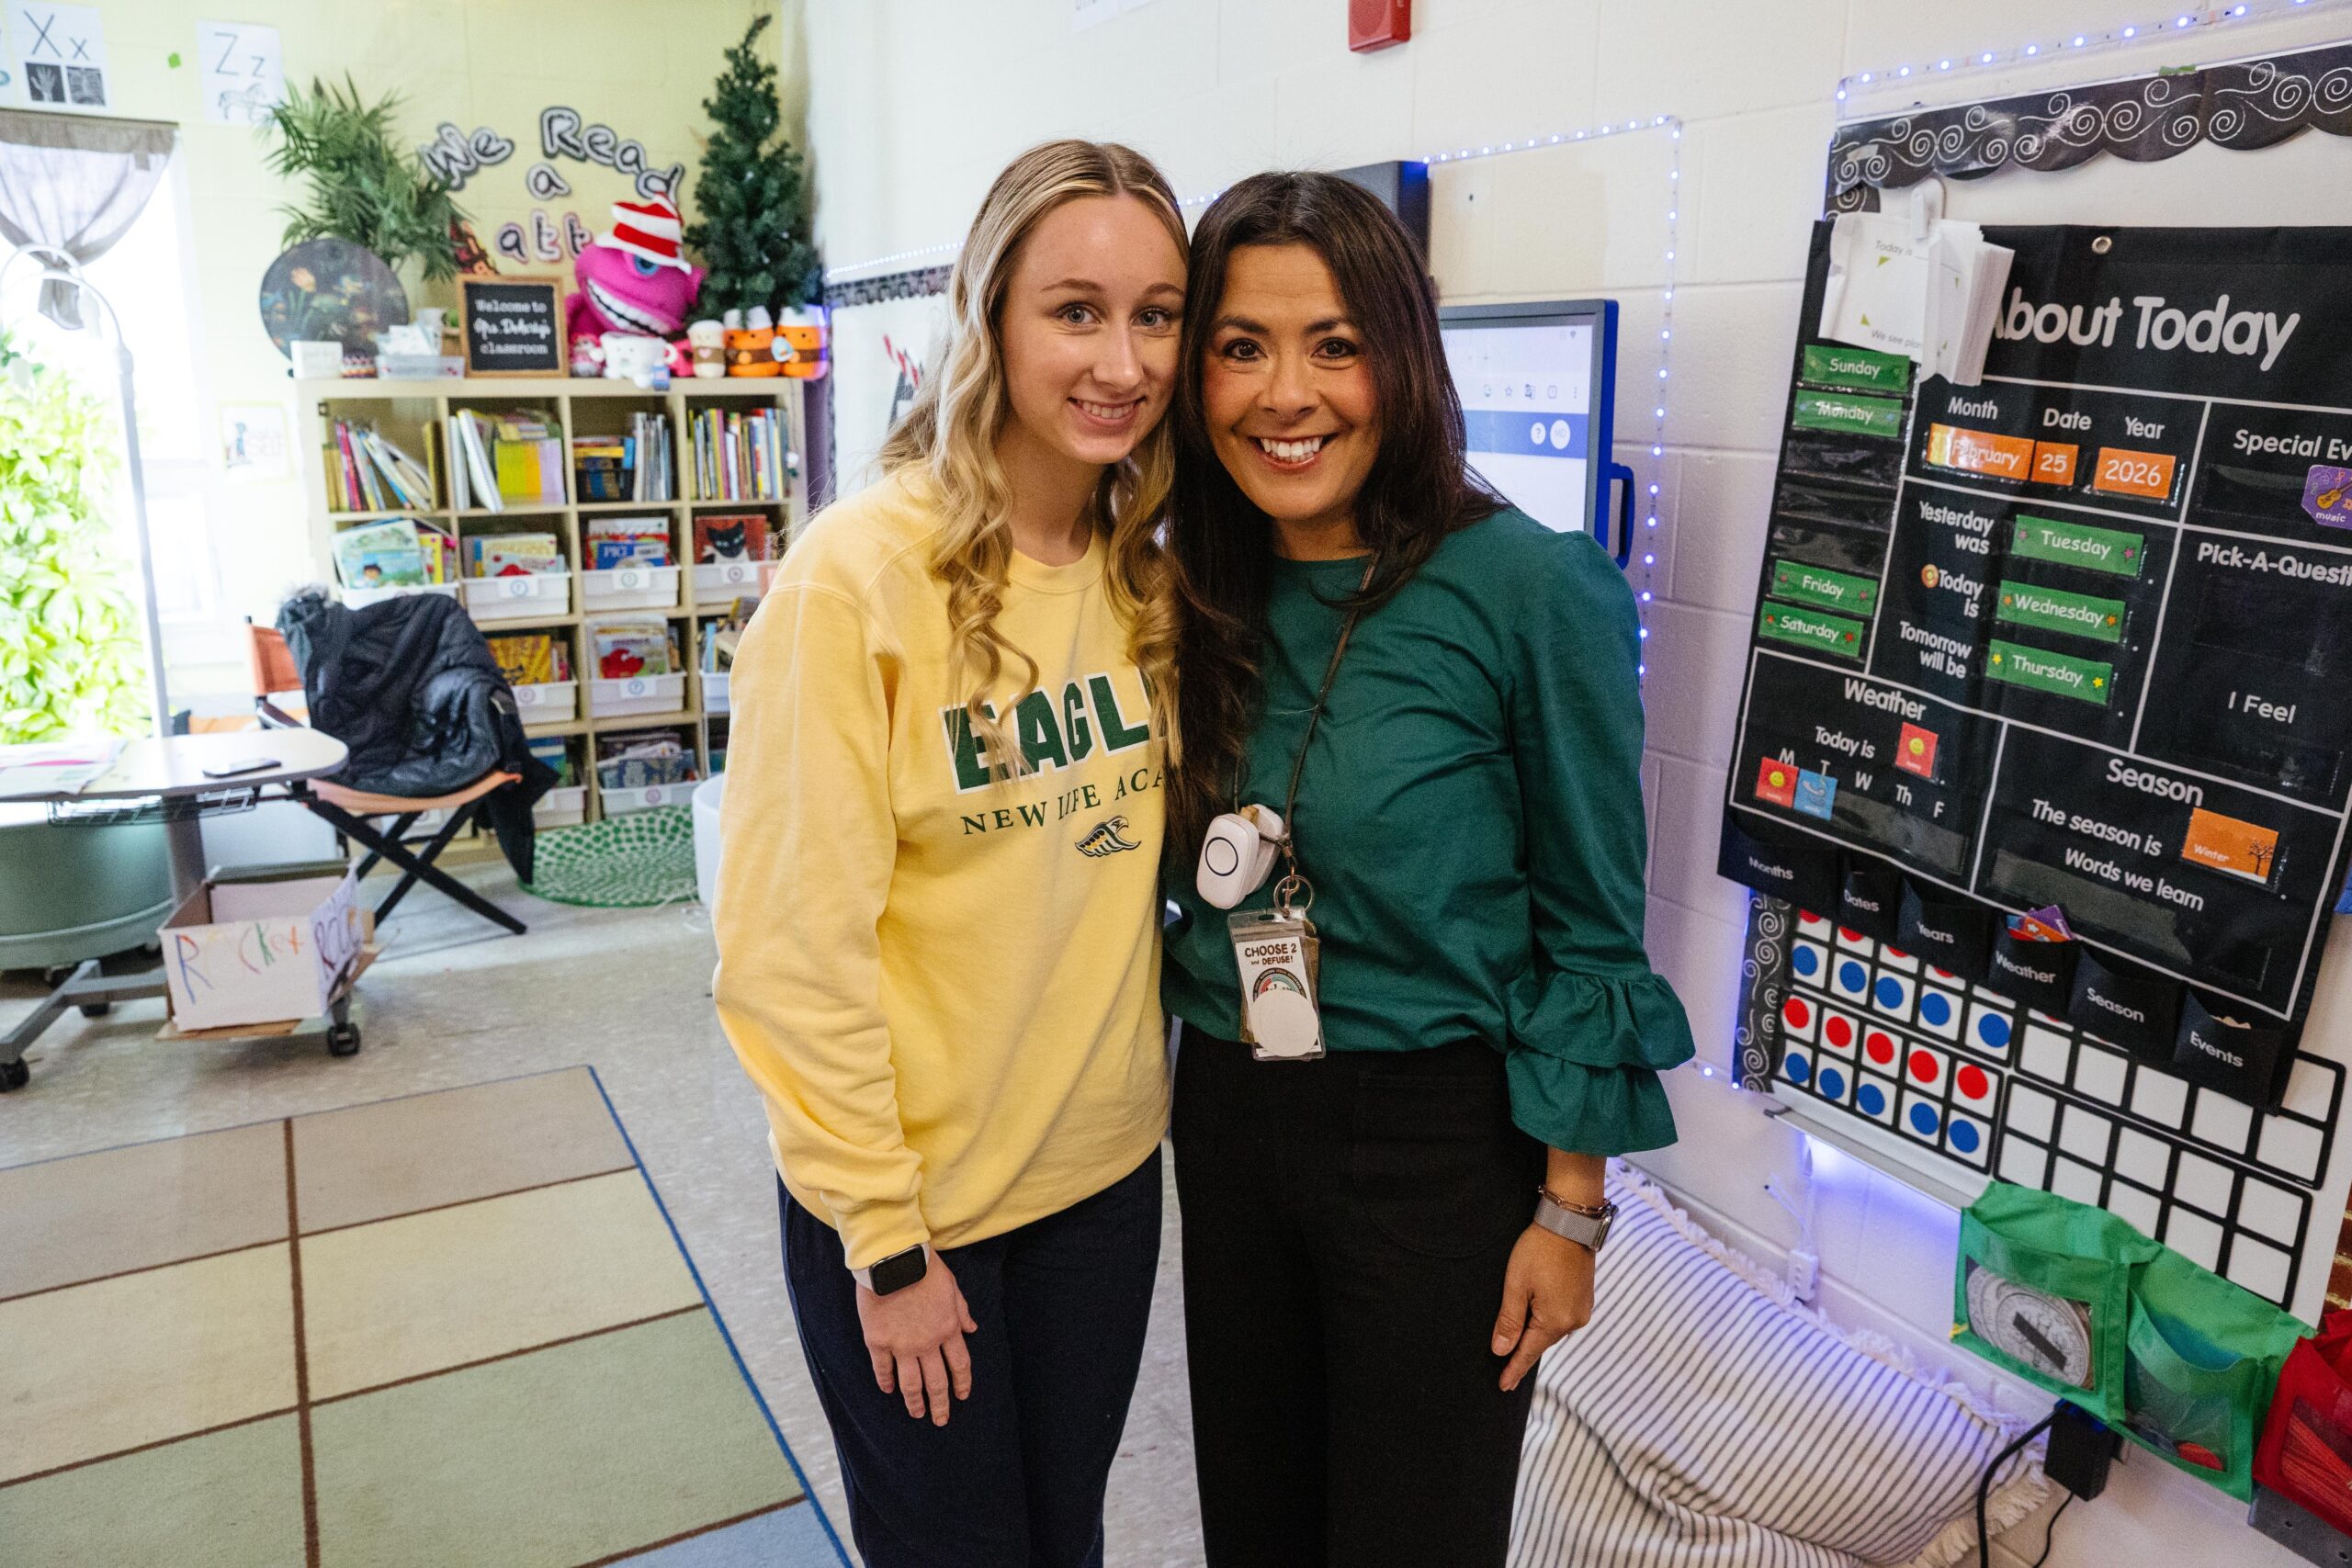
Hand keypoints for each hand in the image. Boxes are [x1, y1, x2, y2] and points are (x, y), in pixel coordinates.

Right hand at [856, 1252, 977, 1424]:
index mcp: (948, 1328)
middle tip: (940, 1420)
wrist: (892, 1259)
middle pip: (937, 1382)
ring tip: (916, 1413)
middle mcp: (927, 1343)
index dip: (962, 1383)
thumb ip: (961, 1311)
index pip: (960, 1365)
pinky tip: (888, 1391)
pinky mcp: (878, 1341)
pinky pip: (883, 1369)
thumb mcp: (951, 1286)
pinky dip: (886, 1382)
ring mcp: (901, 1345)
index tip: (962, 1396)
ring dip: (914, 1402)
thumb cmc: (924, 1267)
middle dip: (940, 1404)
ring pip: (910, 1383)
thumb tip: (972, 1330)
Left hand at [1491, 1224, 1594, 1392]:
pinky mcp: (1585, 1297)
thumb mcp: (1516, 1284)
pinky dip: (1547, 1322)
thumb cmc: (1539, 1250)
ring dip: (1536, 1335)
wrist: (1570, 1221)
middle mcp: (1574, 1320)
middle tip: (1506, 1371)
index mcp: (1555, 1321)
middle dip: (1524, 1353)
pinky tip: (1538, 1321)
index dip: (1514, 1370)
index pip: (1529, 1353)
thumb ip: (1509, 1320)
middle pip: (1542, 1342)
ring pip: (1552, 1329)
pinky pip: (1562, 1318)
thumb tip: (1501, 1350)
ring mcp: (1582, 1309)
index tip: (1503, 1387)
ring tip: (1519, 1348)